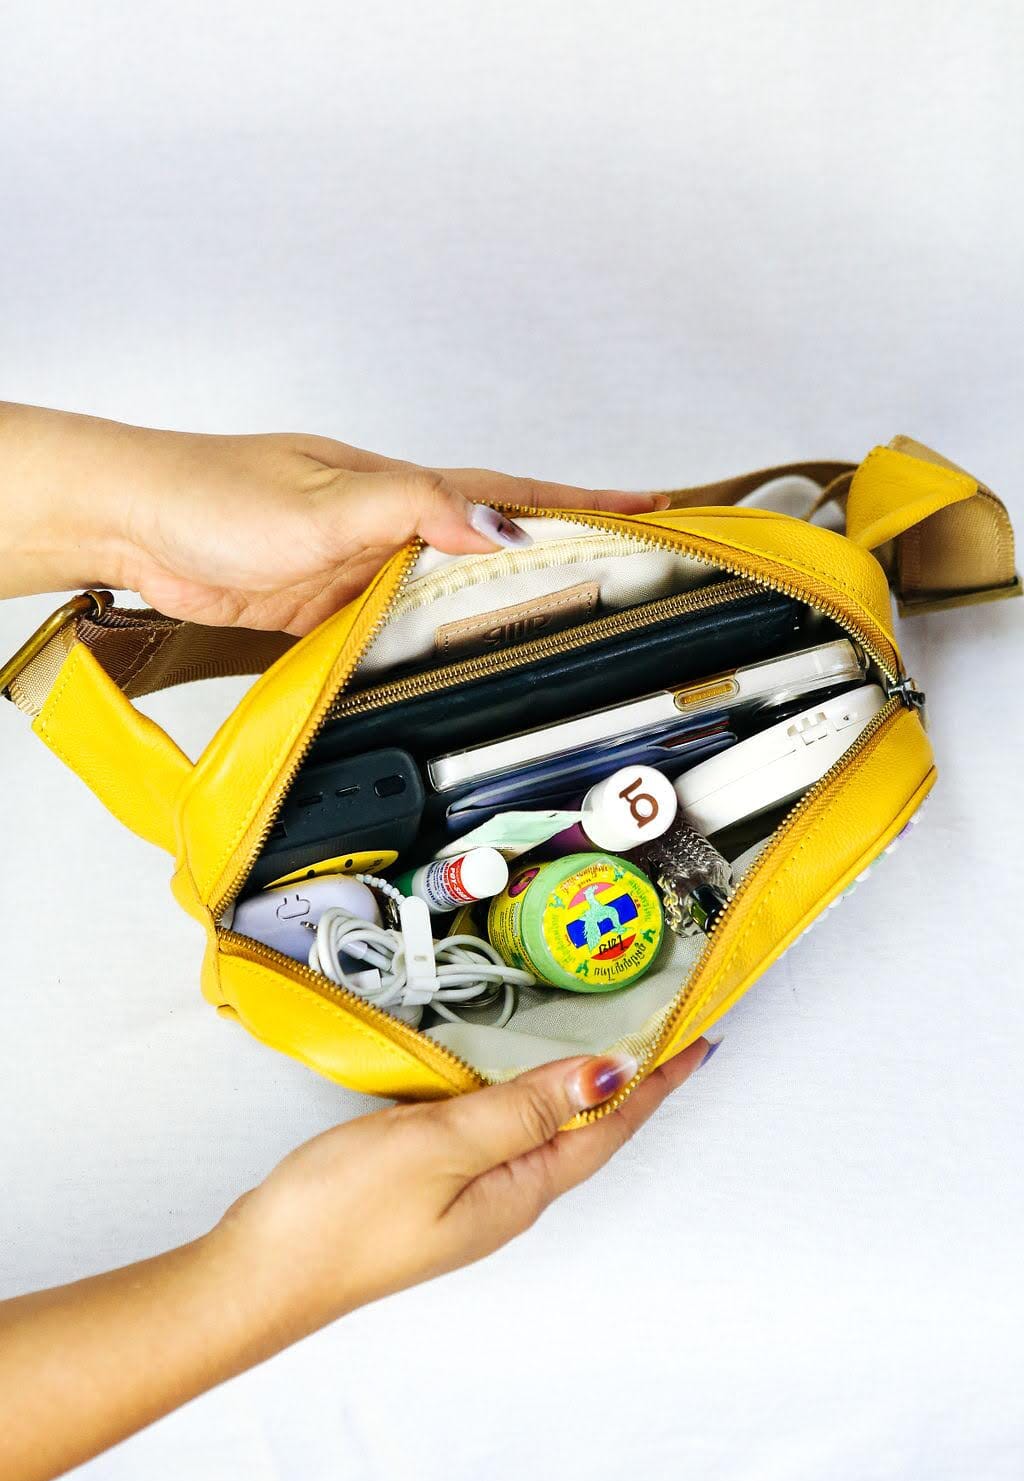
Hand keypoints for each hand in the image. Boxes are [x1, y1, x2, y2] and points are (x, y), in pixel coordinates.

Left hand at [0, 405, 668, 629]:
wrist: (139, 525)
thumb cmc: (215, 495)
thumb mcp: (330, 502)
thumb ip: (417, 511)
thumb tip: (500, 530)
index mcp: (405, 489)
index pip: (515, 497)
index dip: (586, 507)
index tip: (655, 512)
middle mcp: (395, 526)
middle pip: (498, 545)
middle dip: (569, 557)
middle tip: (635, 573)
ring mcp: (366, 569)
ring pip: (455, 592)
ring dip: (508, 606)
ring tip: (570, 627)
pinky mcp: (331, 609)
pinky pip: (403, 629)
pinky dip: (438, 644)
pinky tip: (456, 663)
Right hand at [0, 1039, 715, 1480]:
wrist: (259, 1273)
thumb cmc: (341, 1215)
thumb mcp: (440, 1147)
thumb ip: (524, 1110)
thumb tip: (609, 1077)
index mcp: (519, 1189)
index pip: (609, 1125)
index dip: (657, 1080)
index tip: (699, 1038)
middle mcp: (504, 1194)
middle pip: (588, 1130)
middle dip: (632, 1081)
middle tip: (666, 1028)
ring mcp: (465, 1191)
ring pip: (544, 1128)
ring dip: (581, 1084)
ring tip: (607, 1039)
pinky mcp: (428, 1181)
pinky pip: (499, 1128)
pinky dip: (523, 1092)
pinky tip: (512, 1073)